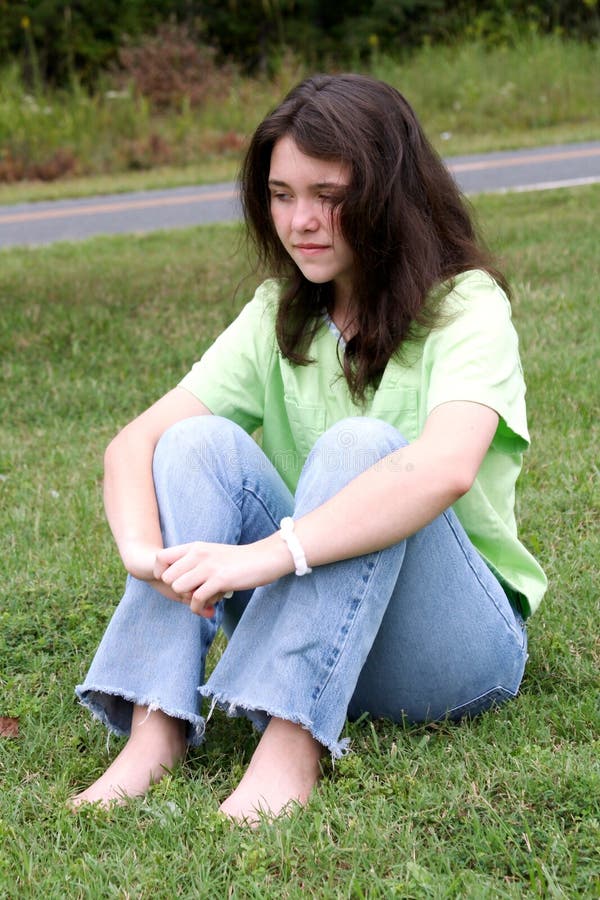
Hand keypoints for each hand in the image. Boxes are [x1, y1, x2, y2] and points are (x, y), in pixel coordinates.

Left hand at [154, 538, 291, 617]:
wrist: (265, 558)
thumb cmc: (239, 560)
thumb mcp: (213, 554)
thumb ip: (195, 562)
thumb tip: (178, 582)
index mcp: (195, 547)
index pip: (160, 558)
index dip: (162, 574)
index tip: (175, 583)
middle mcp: (198, 554)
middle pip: (167, 578)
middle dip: (177, 591)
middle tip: (192, 595)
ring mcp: (208, 566)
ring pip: (179, 588)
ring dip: (189, 600)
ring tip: (203, 600)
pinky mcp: (220, 579)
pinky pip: (197, 599)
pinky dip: (200, 608)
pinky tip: (210, 608)